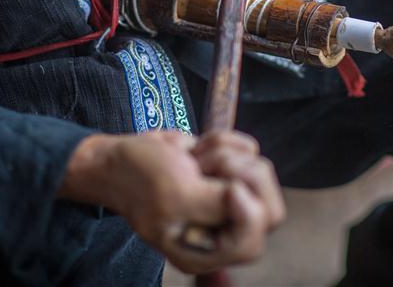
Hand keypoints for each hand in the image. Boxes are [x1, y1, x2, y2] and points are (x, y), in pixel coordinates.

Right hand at [58, 130, 282, 272]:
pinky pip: (249, 150)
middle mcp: (223, 229)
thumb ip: (215, 205)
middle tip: (209, 167)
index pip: (253, 241)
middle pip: (271, 209)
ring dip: (224, 156)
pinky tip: (196, 151)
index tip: (226, 187)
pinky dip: (222, 141)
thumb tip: (244, 194)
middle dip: (242, 176)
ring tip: (194, 162)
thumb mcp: (174, 196)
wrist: (122, 157)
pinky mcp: (229, 171)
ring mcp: (229, 200)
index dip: (248, 210)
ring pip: (260, 172)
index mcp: (207, 251)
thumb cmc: (140, 179)